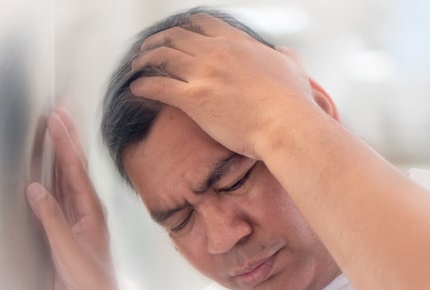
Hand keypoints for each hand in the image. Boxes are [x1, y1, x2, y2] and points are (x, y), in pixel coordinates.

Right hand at [26, 109, 116, 289]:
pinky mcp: (65, 230)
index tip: (55, 118)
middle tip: (57, 111)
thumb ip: (53, 221)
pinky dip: (52, 175)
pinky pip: (58, 194)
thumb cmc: (87, 286)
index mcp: (91, 213)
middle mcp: (86, 211)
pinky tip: (46, 168)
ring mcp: (76, 219)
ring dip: (59, 153)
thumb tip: (35, 189)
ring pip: (66, 178)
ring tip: (53, 129)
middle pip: (73, 167)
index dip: (64, 143)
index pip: (75, 170)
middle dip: (65, 139)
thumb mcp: (69, 254)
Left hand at [129, 13, 316, 159]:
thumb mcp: (293, 68)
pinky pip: (158, 86)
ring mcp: (203, 73)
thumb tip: (284, 53)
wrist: (286, 126)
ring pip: (162, 57)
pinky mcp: (194, 99)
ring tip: (136, 67)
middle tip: (147, 50)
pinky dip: (143, 85)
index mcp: (238, 43)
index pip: (204, 24)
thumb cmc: (293, 103)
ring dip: (145, 60)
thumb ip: (285, 56)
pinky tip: (136, 89)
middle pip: (177, 36)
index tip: (176, 34)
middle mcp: (217, 52)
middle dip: (158, 41)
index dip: (185, 27)